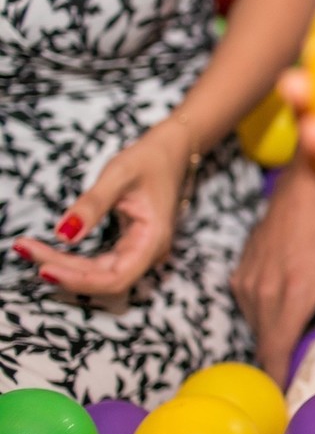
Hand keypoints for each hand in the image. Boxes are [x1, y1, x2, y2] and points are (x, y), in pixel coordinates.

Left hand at [10, 125, 189, 309]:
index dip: (79, 280)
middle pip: (103, 278)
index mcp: (153, 240)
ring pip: (99, 273)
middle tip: (25, 248)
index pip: (115, 278)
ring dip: (65, 266)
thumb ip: (92, 205)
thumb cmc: (148, 161)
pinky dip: (74, 261)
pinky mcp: (130, 247)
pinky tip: (50, 252)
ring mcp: (140, 252)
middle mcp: (149, 253)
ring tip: (30, 249)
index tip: (44, 268)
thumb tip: (63, 235)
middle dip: (63, 269)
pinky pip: (100, 264)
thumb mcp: (118, 175)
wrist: (171, 152)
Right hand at [230, 161, 314, 384]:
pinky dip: (263, 315)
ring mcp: (246, 285)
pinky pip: (248, 308)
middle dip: (278, 360)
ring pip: (255, 327)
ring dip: (271, 336)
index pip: (276, 353)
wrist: (300, 196)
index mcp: (291, 298)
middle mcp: (262, 295)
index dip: (278, 378)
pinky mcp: (237, 276)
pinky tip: (282, 306)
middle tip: (297, 370)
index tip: (285, 397)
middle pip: (265, 344)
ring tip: (293, 335)